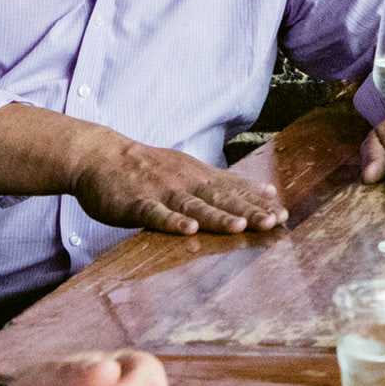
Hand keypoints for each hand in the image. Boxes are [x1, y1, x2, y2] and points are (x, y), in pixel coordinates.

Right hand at [72, 134, 285, 235]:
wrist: (100, 156)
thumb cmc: (149, 168)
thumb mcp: (193, 170)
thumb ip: (230, 183)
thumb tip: (269, 191)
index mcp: (201, 176)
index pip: (235, 190)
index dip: (259, 203)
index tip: (284, 215)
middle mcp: (186, 182)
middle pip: (221, 198)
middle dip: (247, 210)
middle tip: (272, 222)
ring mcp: (161, 192)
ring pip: (192, 206)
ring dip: (216, 217)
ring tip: (239, 227)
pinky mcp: (135, 203)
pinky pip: (155, 213)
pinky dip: (171, 221)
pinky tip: (187, 230)